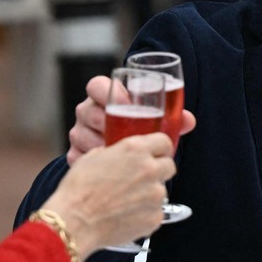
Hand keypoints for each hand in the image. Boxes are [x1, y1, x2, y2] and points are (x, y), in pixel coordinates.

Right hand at [43, 133, 175, 252]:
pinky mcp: (155, 217)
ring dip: (149, 194)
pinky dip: (144, 214)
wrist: (73, 223)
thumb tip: (119, 154)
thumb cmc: (77, 191)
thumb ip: (114, 152)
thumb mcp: (92, 158)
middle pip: (169, 166)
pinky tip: (125, 216)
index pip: (164, 142)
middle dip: (157, 171)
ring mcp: (155, 195)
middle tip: (140, 179)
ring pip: (161, 191)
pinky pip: (155, 212)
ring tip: (125, 202)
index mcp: (136, 150)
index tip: (155, 154)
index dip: (159, 149)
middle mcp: (150, 169)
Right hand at [67, 74, 196, 164]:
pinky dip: (90, 163)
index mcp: (103, 99)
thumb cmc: (135, 137)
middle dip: (103, 121)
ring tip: (115, 154)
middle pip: (86, 110)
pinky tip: (104, 171)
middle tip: (121, 134)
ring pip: (79, 134)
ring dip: (98, 144)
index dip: (108, 91)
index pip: (97, 85)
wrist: (112, 176)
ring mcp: (78, 134)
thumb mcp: (150, 124)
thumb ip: (170, 118)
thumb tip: (188, 121)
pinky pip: (75, 156)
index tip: (126, 103)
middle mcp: (87, 114)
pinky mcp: (74, 155)